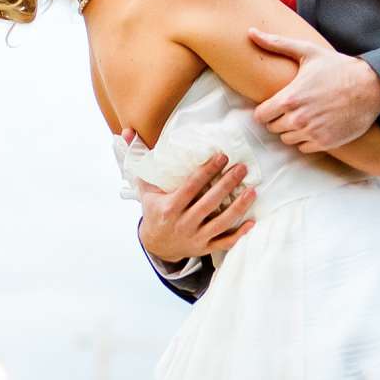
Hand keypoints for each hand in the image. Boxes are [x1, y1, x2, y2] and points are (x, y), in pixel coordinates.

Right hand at [132, 144, 257, 264]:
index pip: (191, 186)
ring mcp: (195, 237)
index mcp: (169, 207)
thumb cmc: (153, 211)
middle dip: (227, 184)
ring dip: (238, 207)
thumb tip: (127, 132)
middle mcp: (183, 223)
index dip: (207, 171)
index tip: (222, 156)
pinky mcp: (205, 247)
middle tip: (242, 168)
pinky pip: (225, 243)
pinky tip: (253, 222)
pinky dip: (239, 234)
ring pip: (221, 223)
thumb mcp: (144, 187)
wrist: (155, 244)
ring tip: (252, 191)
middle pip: (209, 202)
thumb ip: (139, 160)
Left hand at [247, 35, 379, 150]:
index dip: (265, 110)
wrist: (371, 86)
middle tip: (293, 108)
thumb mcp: (308, 51)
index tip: (275, 105)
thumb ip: (276, 43)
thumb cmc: (338, 67)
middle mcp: (298, 119)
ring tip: (305, 116)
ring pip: (287, 139)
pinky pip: (304, 148)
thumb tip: (250, 32)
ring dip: (292, 130)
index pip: (260, 116)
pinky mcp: (325, 143)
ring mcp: (312, 133)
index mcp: (289, 99)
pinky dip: (307, 139)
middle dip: (279, 119)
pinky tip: (316, 125)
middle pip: (273, 128)